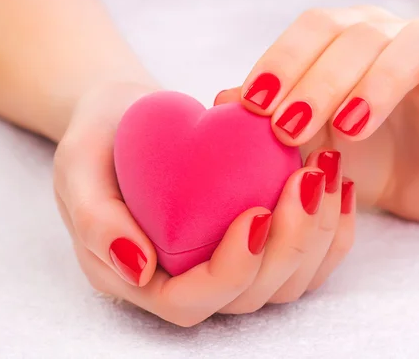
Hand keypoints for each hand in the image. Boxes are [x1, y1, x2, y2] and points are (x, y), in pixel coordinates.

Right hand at [53, 82, 354, 325]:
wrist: (128, 118)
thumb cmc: (100, 141)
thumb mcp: (78, 168)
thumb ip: (95, 220)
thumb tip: (140, 267)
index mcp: (142, 277)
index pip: (192, 300)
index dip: (231, 270)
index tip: (256, 212)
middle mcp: (188, 281)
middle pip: (250, 296)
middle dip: (290, 246)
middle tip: (308, 180)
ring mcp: (227, 264)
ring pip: (286, 282)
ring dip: (318, 235)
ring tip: (327, 174)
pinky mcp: (256, 243)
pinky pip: (304, 256)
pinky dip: (330, 228)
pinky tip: (340, 184)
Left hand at [215, 6, 418, 221]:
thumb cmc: (367, 155)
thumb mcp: (316, 146)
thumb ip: (276, 120)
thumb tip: (223, 102)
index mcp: (346, 44)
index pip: (311, 33)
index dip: (282, 62)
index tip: (254, 106)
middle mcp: (391, 38)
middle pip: (355, 37)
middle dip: (318, 82)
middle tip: (289, 128)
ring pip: (414, 43)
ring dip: (377, 80)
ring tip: (351, 126)